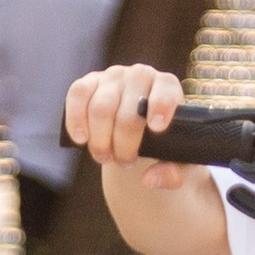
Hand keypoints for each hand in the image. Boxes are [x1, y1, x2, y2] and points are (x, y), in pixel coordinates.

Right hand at [68, 61, 184, 165]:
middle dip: (123, 146)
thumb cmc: (163, 142)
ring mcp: (113, 76)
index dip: (160, 107)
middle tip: (125, 163)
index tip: (156, 129)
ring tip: (105, 157)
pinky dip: (76, 120)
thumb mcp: (178, 159)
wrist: (138, 131)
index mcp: (167, 86)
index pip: (165, 91)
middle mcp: (140, 75)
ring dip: (100, 141)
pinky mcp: (89, 82)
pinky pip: (77, 96)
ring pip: (100, 109)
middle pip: (128, 113)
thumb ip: (174, 172)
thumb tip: (149, 180)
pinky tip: (81, 139)